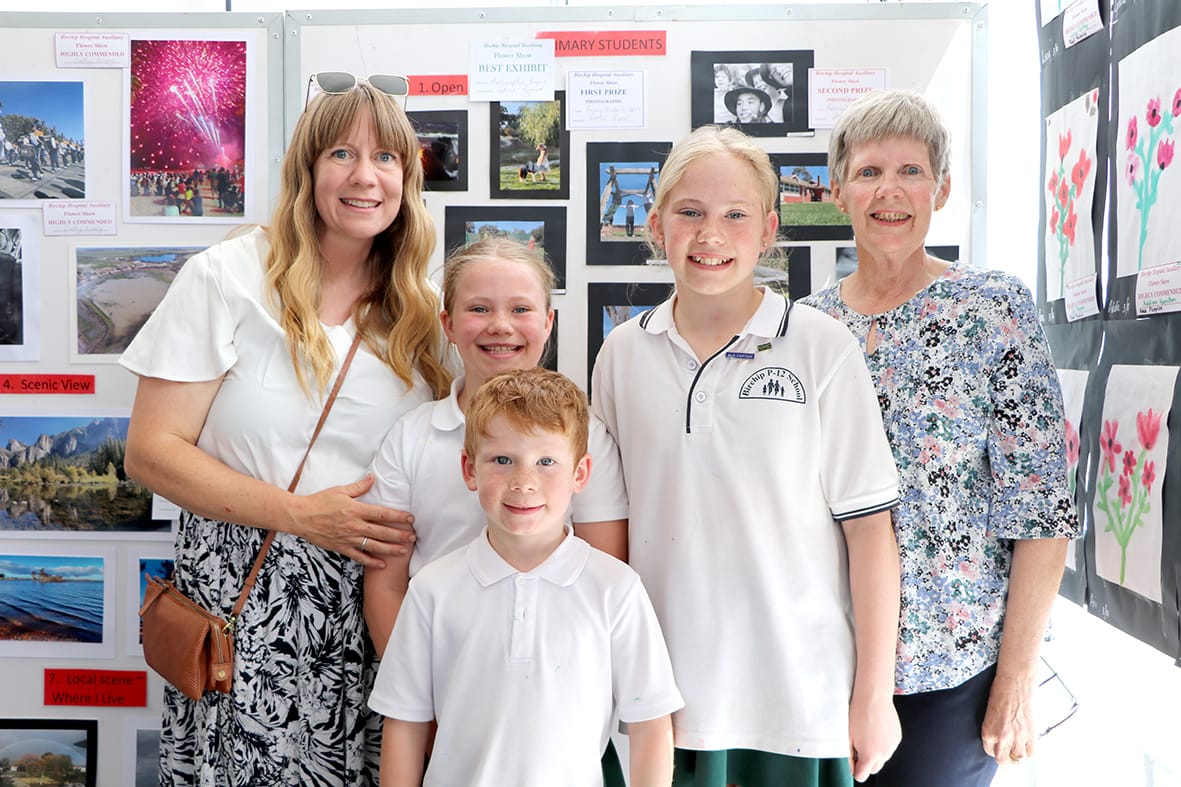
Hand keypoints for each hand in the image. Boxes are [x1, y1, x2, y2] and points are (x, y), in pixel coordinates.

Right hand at [290, 474, 414, 567]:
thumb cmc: (319, 502)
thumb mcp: (340, 490)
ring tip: (404, 551)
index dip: (398, 517)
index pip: (382, 514)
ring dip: (390, 549)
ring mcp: (348, 538)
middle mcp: (354, 525)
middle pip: (382, 531)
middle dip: (399, 535)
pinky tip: (382, 564)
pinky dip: (371, 561)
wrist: (300, 517)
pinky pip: (359, 556)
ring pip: (374, 546)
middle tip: (413, 537)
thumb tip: (373, 477)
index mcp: (356, 510)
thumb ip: (359, 487)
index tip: (410, 519)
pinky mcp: (341, 547)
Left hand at [848, 694, 900, 781]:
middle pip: (874, 769)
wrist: (873, 697)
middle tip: (858, 747)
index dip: (856, 771)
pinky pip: (889, 747)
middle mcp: (883, 753)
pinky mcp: (897, 738)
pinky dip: (883, 744)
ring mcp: (892, 746)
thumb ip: (849, 756)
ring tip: (868, 735)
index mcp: (870, 755)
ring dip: (875, 753)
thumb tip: (851, 768)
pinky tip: (876, 730)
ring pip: (882, 758)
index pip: (862, 776)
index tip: (853, 762)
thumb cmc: (858, 713)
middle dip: (866, 763)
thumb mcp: (847, 736)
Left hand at [981, 672, 1035, 764]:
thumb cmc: (1000, 692)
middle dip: (1005, 759)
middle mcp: (1001, 737)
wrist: (1015, 681)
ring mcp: (1017, 736)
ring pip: (1018, 758)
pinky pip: (1031, 752)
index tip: (998, 748)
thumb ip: (993, 727)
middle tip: (1007, 756)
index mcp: (988, 731)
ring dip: (1017, 756)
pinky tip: (1027, 746)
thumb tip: (998, 738)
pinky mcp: (1030, 733)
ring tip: (1017, 751)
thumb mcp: (989, 712)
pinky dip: (1029, 752)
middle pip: (1003, 760)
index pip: (989, 751)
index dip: (994, 750)